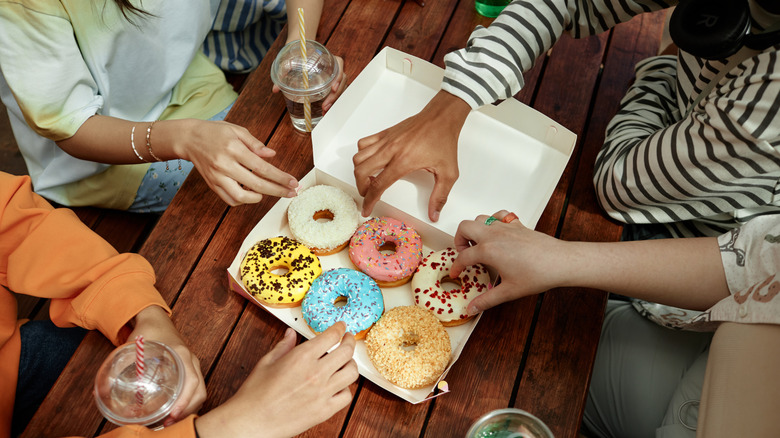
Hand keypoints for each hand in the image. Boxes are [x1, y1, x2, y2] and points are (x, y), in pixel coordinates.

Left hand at [128, 306, 205, 425]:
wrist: (156, 319)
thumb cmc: (147, 331)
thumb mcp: (132, 346)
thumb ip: (117, 367)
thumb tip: (99, 391)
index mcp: (182, 355)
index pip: (193, 381)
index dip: (185, 401)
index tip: (173, 415)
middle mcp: (191, 361)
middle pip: (200, 391)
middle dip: (187, 411)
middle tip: (167, 424)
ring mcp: (192, 365)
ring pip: (199, 392)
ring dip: (188, 409)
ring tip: (168, 422)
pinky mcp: (189, 369)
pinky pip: (195, 389)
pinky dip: (187, 403)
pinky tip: (172, 412)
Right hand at [174, 119, 297, 205]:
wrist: (188, 138)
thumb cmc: (215, 132)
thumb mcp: (237, 130)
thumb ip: (255, 144)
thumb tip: (272, 155)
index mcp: (234, 149)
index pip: (262, 167)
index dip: (280, 177)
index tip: (294, 182)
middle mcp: (225, 165)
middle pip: (256, 184)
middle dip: (277, 190)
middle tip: (291, 193)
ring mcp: (217, 177)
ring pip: (241, 197)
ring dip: (258, 198)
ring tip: (268, 192)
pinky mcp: (212, 185)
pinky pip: (230, 200)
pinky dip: (243, 200)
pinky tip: (251, 193)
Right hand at [196, 322, 357, 437]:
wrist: (251, 422)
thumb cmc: (255, 394)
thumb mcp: (267, 362)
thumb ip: (284, 346)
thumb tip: (291, 334)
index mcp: (301, 357)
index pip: (331, 336)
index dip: (339, 328)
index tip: (341, 327)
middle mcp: (316, 373)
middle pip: (347, 352)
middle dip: (350, 341)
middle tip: (348, 339)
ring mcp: (322, 393)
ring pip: (351, 373)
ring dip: (351, 364)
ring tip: (346, 362)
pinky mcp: (324, 411)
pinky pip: (346, 397)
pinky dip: (345, 389)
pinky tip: (338, 385)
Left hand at [272, 55, 346, 113]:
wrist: (299, 49)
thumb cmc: (297, 52)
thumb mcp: (289, 60)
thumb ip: (283, 71)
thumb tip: (275, 89)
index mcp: (328, 57)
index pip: (339, 65)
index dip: (338, 77)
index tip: (333, 87)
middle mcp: (333, 67)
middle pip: (341, 81)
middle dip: (335, 95)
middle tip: (325, 106)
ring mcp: (333, 77)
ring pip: (340, 89)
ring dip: (334, 101)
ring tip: (324, 111)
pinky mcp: (330, 84)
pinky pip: (335, 93)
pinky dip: (331, 102)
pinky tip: (324, 110)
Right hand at [353, 90, 469, 220]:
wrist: (442, 117)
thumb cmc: (444, 141)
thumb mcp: (448, 173)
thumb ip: (440, 196)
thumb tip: (434, 214)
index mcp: (403, 162)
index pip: (378, 185)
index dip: (369, 201)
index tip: (366, 209)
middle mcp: (390, 150)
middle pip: (361, 171)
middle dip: (361, 187)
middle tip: (369, 194)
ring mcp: (386, 140)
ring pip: (359, 157)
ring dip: (359, 171)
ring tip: (370, 179)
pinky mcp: (385, 133)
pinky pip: (364, 143)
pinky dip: (362, 154)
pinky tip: (372, 160)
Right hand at [451, 210, 568, 314]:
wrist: (560, 262)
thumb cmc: (537, 274)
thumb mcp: (508, 291)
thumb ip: (487, 300)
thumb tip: (472, 308)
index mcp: (488, 250)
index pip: (463, 257)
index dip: (456, 267)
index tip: (456, 273)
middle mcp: (493, 235)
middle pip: (464, 227)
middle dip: (459, 239)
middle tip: (464, 253)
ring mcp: (505, 227)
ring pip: (480, 218)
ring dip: (474, 229)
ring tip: (478, 244)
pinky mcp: (517, 224)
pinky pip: (498, 215)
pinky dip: (493, 221)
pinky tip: (496, 233)